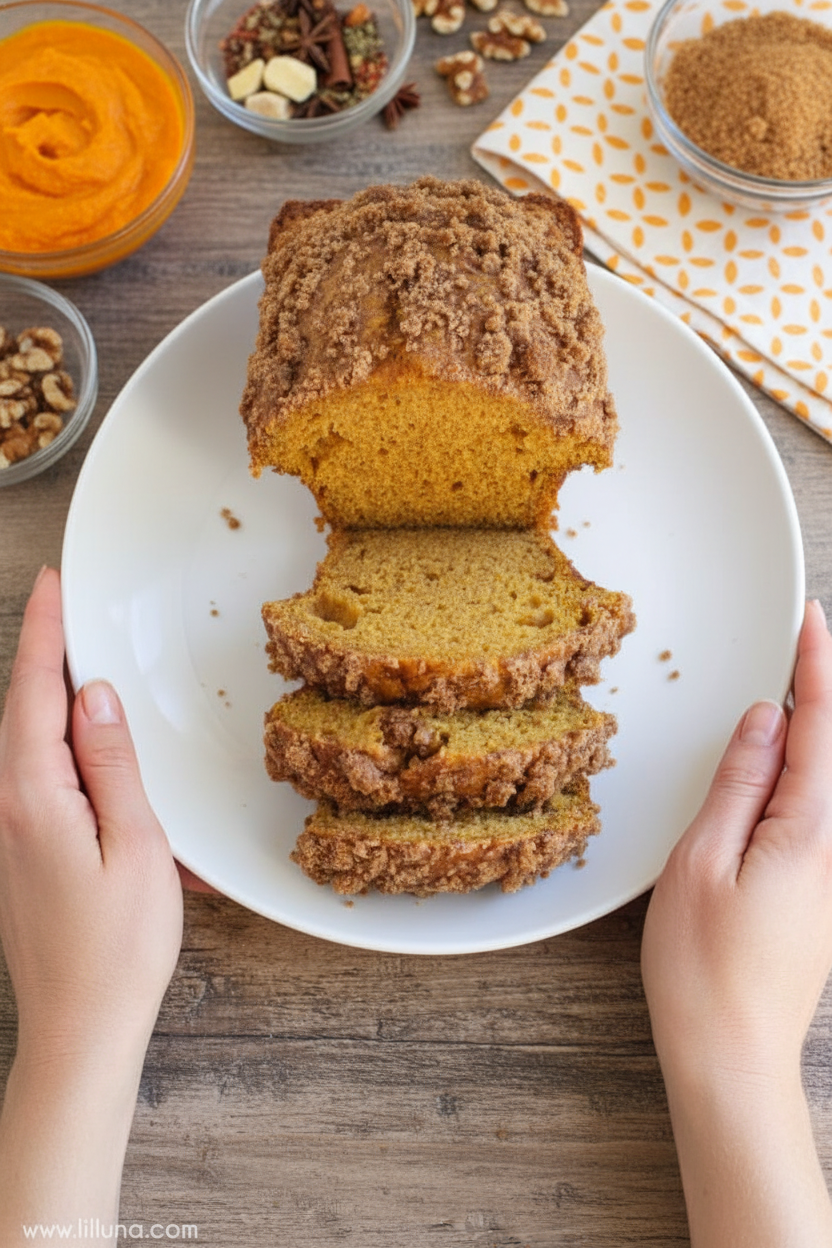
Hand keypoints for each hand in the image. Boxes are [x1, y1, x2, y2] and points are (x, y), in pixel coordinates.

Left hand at [0, 566, 182, 1068]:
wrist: (80, 1030)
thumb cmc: (117, 951)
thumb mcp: (136, 846)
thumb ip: (112, 765)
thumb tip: (95, 697)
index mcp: (33, 799)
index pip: (34, 693)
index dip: (43, 632)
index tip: (50, 584)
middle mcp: (5, 810)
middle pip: (22, 712)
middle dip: (42, 655)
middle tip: (63, 608)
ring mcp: (6, 835)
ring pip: (25, 746)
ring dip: (48, 701)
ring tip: (75, 665)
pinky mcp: (16, 856)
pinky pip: (32, 780)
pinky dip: (54, 749)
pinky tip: (80, 750)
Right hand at [641, 599, 831, 1247]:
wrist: (731, 1058)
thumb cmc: (705, 969)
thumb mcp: (703, 861)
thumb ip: (739, 784)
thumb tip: (765, 721)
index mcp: (810, 832)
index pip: (822, 729)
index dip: (818, 668)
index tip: (812, 620)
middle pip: (831, 753)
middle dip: (820, 694)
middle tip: (802, 643)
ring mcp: (829, 875)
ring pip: (824, 783)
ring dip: (807, 734)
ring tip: (785, 692)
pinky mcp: (816, 895)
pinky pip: (814, 813)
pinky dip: (798, 774)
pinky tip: (775, 767)